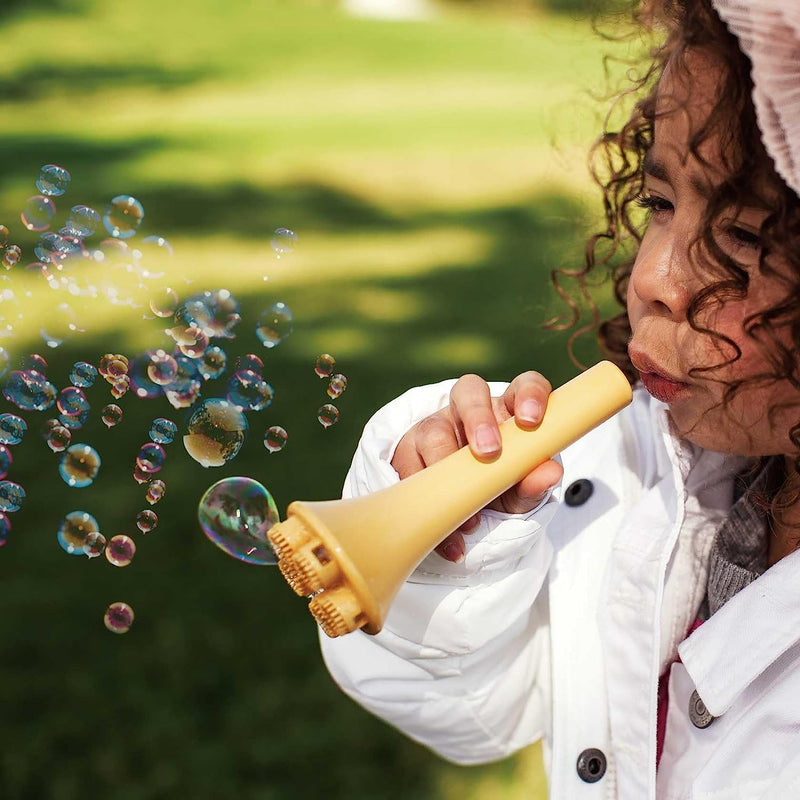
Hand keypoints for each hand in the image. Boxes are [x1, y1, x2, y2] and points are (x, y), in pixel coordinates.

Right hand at [391, 372, 562, 561]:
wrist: (466, 514)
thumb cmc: (501, 489)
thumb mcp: (521, 492)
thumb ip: (534, 482)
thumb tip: (550, 472)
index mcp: (509, 411)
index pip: (524, 385)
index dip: (529, 395)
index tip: (531, 420)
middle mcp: (471, 411)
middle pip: (469, 391)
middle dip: (478, 418)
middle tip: (488, 453)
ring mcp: (435, 428)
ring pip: (432, 429)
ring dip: (445, 466)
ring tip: (468, 516)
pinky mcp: (406, 453)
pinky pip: (409, 470)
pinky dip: (427, 505)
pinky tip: (450, 539)